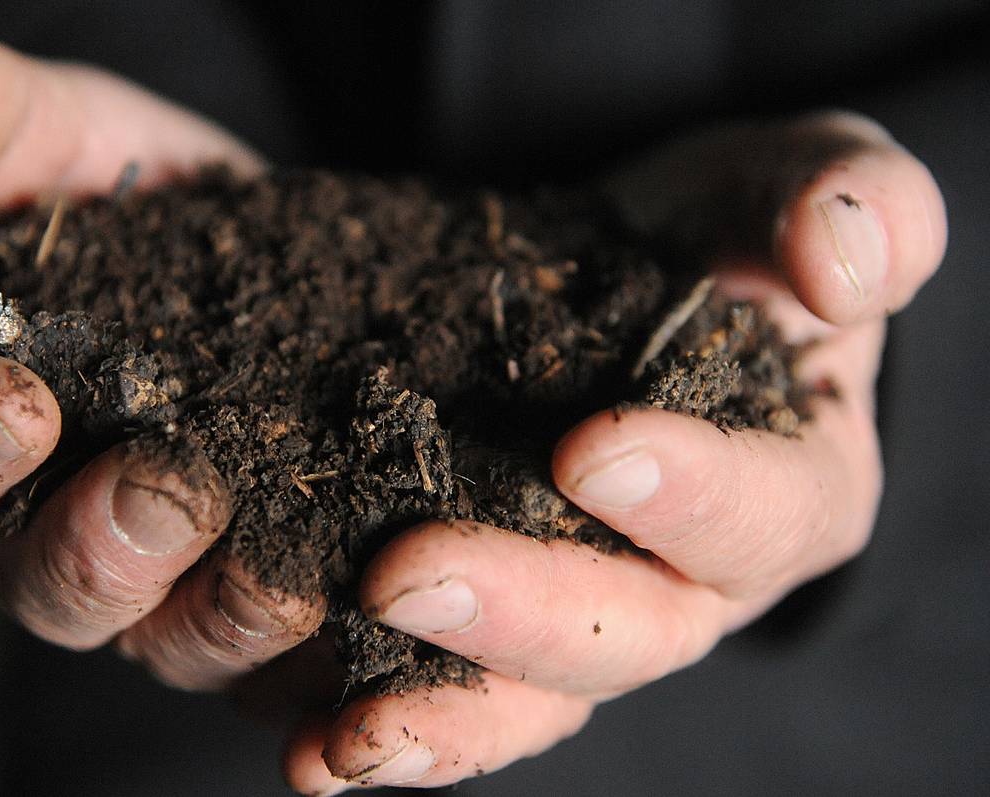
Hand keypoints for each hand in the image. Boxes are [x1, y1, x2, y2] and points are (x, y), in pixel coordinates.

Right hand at [0, 26, 324, 689]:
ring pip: (183, 647)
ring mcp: (199, 597)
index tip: (6, 396)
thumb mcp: (107, 149)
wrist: (359, 268)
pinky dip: (332, 697)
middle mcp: (91, 541)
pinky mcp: (307, 630)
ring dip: (220, 620)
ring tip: (280, 578)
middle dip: (97, 548)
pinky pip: (308, 684)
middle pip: (56, 587)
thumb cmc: (200, 218)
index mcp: (12, 445)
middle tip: (158, 492)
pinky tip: (365, 680)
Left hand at [281, 112, 944, 792]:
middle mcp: (689, 581)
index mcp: (789, 489)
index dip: (688, 495)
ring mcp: (585, 606)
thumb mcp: (797, 185)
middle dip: (518, 612)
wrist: (623, 267)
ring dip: (437, 717)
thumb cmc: (725, 233)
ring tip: (342, 737)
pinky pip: (450, 686)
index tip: (591, 453)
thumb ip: (853, 204)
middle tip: (406, 576)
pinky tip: (303, 738)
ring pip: (529, 693)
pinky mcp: (496, 612)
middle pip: (623, 630)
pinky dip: (382, 711)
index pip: (762, 512)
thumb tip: (846, 264)